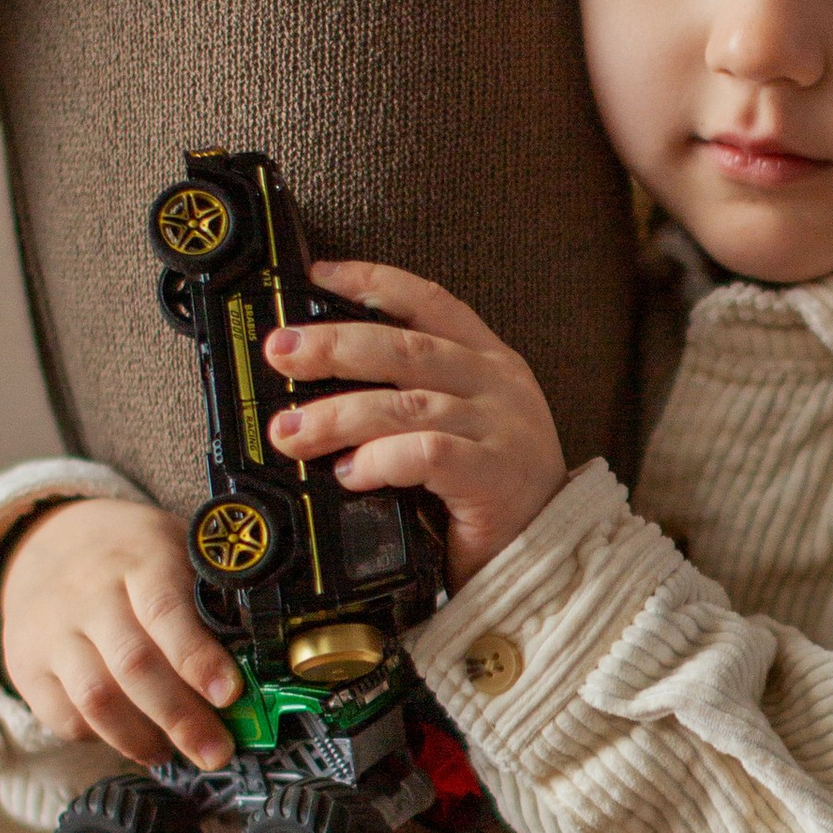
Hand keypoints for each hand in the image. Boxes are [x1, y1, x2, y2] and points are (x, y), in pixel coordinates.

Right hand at [0, 498, 243, 774]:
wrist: (45, 540)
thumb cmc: (131, 556)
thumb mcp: (174, 549)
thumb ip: (207, 596)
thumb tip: (259, 661)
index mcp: (138, 558)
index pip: (167, 612)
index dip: (199, 659)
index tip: (231, 695)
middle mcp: (88, 594)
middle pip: (133, 665)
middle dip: (181, 717)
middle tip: (217, 751)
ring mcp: (52, 631)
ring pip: (96, 699)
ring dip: (141, 738)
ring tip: (172, 752)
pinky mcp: (26, 664)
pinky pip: (63, 716)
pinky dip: (101, 738)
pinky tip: (130, 736)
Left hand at [264, 259, 566, 589]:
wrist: (551, 555)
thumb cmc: (491, 494)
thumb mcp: (456, 428)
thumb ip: (409, 398)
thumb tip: (319, 387)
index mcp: (488, 362)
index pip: (429, 302)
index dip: (371, 282)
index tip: (316, 277)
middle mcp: (497, 386)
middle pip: (406, 348)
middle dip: (334, 346)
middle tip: (281, 354)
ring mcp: (500, 429)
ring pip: (407, 403)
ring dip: (340, 415)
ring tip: (293, 432)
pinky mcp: (495, 476)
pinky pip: (427, 454)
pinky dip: (381, 459)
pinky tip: (351, 474)